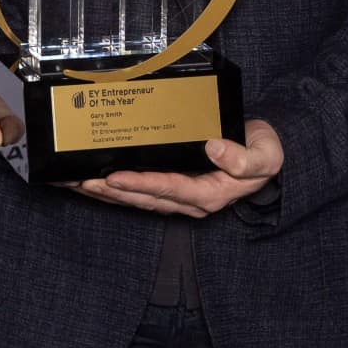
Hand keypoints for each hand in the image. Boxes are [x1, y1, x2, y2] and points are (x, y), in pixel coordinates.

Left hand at [68, 120, 282, 217]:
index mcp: (210, 193)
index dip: (140, 184)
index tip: (114, 178)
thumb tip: (213, 147)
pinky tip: (98, 182)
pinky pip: (142, 191)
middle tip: (81, 182)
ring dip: (108, 193)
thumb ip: (244, 158)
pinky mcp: (176, 188)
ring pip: (138, 199)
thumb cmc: (265, 153)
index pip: (169, 189)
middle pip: (145, 198)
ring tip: (79, 183)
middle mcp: (191, 201)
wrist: (267, 155)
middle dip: (110, 192)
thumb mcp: (265, 156)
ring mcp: (182, 196)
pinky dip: (118, 189)